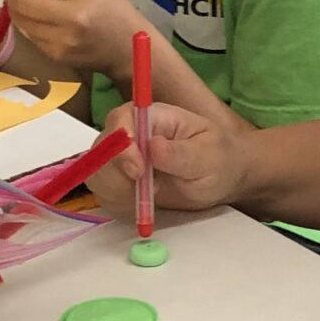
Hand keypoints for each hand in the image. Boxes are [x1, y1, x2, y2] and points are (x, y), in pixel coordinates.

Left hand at [2, 0, 141, 74]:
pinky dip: (26, 24)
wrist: (127, 47)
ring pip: (22, 21)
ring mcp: (63, 39)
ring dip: (14, 7)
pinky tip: (29, 16)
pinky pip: (30, 36)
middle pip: (24, 1)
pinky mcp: (57, 55)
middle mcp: (72, 16)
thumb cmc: (111, 7)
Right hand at [86, 100, 252, 217]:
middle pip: (102, 148)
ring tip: (151, 195)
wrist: (222, 178)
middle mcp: (131, 133)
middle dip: (117, 174)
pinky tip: (143, 202)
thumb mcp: (209, 155)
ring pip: (97, 172)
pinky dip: (118, 202)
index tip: (138, 171)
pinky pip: (103, 192)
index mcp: (153, 117)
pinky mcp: (120, 180)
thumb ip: (181, 153)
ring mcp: (122, 157)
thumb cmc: (219, 159)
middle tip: (146, 190)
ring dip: (117, 191)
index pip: (121, 119)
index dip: (121, 144)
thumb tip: (153, 147)